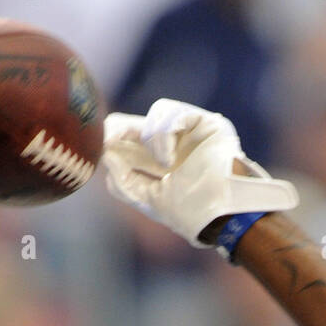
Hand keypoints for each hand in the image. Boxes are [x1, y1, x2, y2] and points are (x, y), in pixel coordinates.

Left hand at [103, 99, 297, 248]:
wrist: (224, 213)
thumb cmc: (193, 213)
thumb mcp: (150, 201)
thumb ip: (125, 183)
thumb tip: (106, 156)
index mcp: (159, 167)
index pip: (129, 144)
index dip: (112, 140)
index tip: (101, 145)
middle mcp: (173, 147)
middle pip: (137, 123)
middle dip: (121, 129)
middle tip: (109, 136)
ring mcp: (190, 134)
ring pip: (155, 115)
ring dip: (152, 140)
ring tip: (164, 165)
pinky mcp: (205, 122)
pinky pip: (173, 113)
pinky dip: (165, 135)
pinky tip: (168, 158)